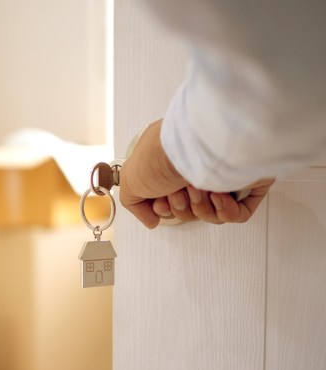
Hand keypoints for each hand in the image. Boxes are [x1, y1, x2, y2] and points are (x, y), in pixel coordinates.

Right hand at [119, 119, 273, 227]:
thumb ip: (133, 203)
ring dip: (201, 208)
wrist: (195, 144)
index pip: (168, 199)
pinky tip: (218, 196)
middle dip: (181, 207)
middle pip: (188, 208)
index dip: (164, 208)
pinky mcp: (245, 180)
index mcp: (171, 163)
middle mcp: (195, 167)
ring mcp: (220, 174)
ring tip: (198, 189)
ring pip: (211, 213)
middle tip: (179, 191)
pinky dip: (225, 212)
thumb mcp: (130, 181)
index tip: (161, 203)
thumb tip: (152, 219)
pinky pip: (237, 213)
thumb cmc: (162, 155)